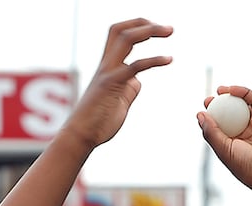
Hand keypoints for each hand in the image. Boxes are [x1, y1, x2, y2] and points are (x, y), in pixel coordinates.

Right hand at [62, 19, 172, 149]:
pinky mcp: (111, 85)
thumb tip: (137, 82)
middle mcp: (106, 65)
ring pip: (126, 38)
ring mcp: (107, 73)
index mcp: (108, 67)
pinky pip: (134, 66)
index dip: (137, 27)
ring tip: (170, 31)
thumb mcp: (118, 102)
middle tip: (167, 28)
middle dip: (144, 23)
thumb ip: (127, 89)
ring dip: (150, 31)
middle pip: (121, 30)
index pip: (119, 35)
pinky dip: (154, 59)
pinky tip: (168, 59)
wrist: (81, 137)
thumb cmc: (98, 122)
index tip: (156, 30)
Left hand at [197, 87, 251, 205]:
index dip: (210, 116)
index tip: (203, 109)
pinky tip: (233, 90)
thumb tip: (200, 115)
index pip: (217, 127)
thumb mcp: (224, 151)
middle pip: (227, 114)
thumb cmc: (249, 167)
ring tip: (220, 90)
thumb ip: (211, 133)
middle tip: (209, 99)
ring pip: (240, 105)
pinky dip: (244, 92)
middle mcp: (243, 134)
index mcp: (230, 145)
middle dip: (218, 105)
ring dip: (230, 95)